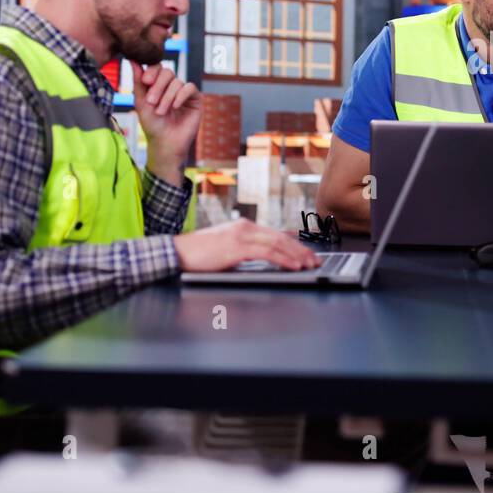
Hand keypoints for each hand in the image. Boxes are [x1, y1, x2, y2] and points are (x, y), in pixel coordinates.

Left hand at [132, 61, 199, 183]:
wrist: (165, 142)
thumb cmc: (152, 124)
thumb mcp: (141, 102)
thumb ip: (138, 82)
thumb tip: (133, 60)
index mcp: (158, 85)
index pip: (157, 68)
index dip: (152, 71)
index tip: (145, 81)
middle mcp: (172, 86)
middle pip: (167, 72)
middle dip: (158, 86)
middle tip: (151, 101)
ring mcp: (184, 92)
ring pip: (177, 82)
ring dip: (167, 97)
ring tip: (161, 112)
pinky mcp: (196, 99)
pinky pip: (189, 88)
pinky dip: (180, 96)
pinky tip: (175, 107)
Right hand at [174, 219, 320, 272]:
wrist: (178, 252)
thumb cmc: (199, 253)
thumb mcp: (227, 247)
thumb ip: (245, 249)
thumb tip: (264, 258)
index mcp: (244, 226)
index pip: (276, 234)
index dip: (295, 244)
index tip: (307, 254)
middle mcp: (246, 227)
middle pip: (282, 237)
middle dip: (301, 250)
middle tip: (314, 260)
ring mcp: (241, 236)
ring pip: (278, 244)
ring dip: (297, 255)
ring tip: (308, 264)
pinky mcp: (236, 247)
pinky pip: (267, 253)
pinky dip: (283, 259)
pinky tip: (293, 266)